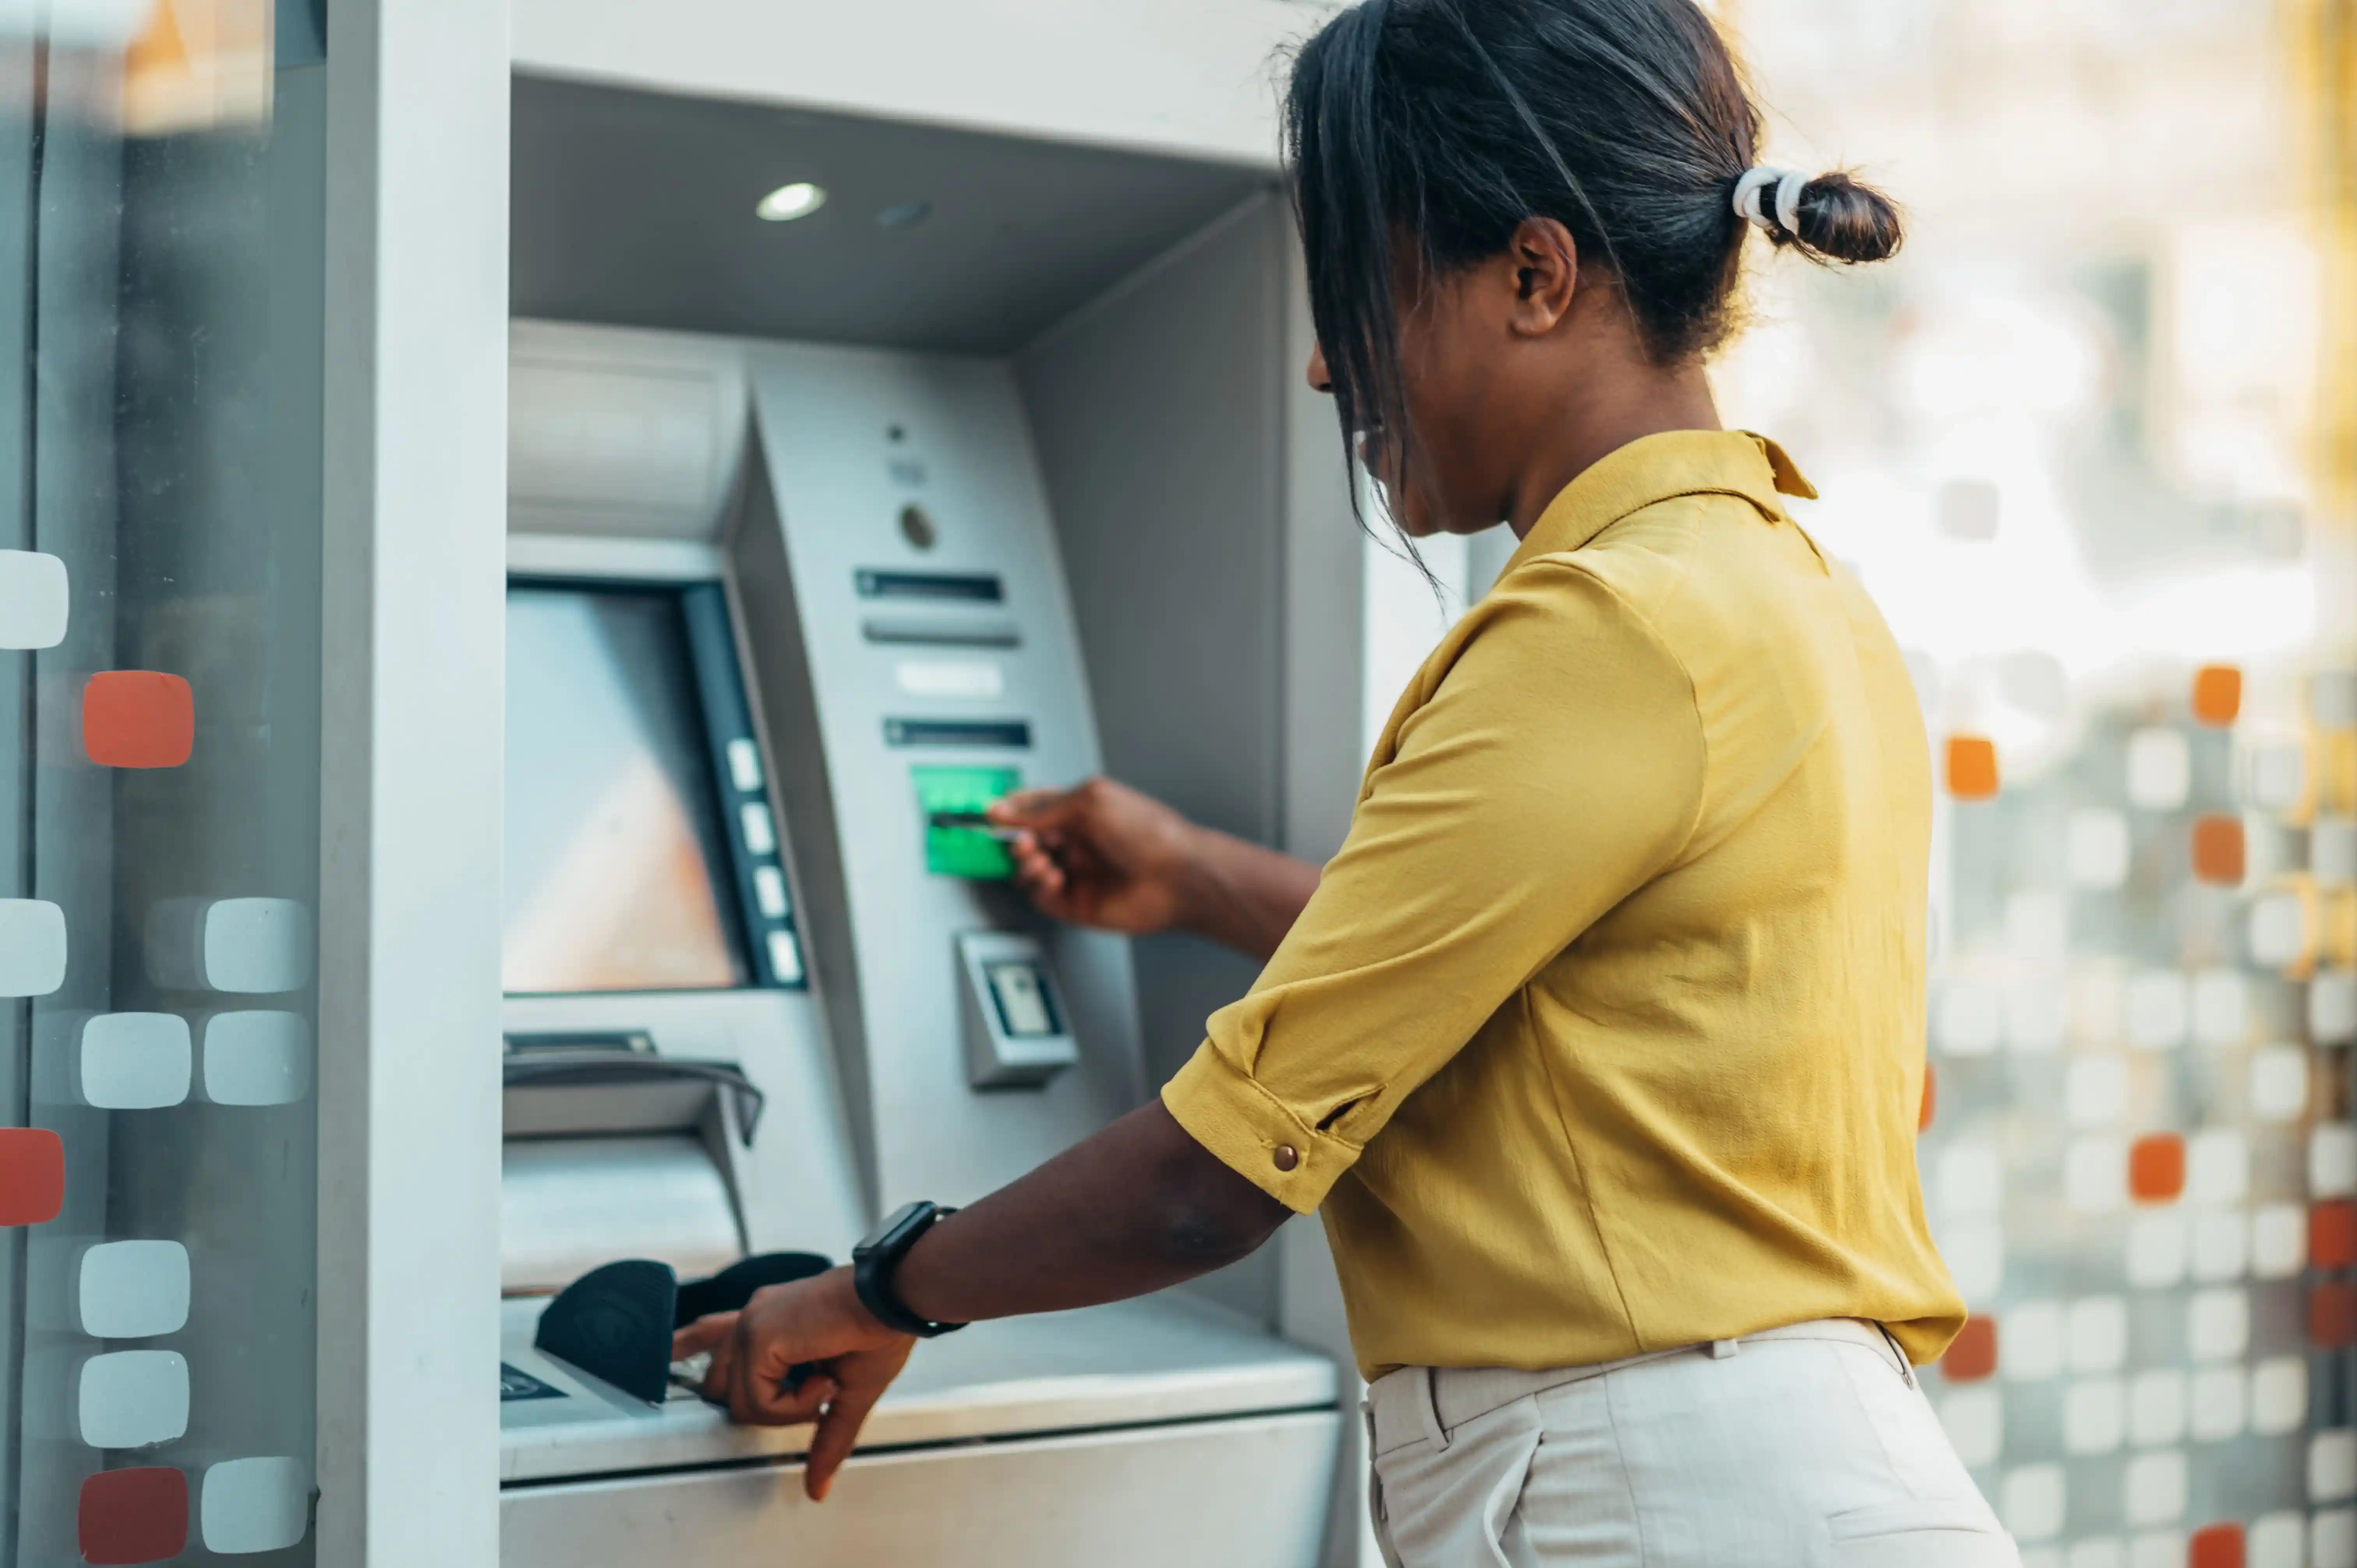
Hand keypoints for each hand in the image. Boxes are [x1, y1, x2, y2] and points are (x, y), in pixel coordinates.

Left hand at [671, 1266, 914, 1500]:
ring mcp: (752, 1326)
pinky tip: (822, 1382)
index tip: (667, 1356)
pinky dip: (793, 1405)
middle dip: (765, 1407)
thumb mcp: (846, 1395)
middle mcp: (753, 1319)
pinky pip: (757, 1399)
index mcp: (768, 1321)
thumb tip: (818, 1489)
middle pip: (720, 1386)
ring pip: (739, 1402)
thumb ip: (823, 1438)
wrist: (894, 1301)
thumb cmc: (877, 1334)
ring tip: (824, 1386)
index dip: (684, 1347)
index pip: (708, 1333)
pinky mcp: (760, 1336)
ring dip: (787, 1409)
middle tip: (813, 1395)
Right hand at [988, 779, 1206, 935]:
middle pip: (1026, 839)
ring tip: (1038, 858)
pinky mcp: (1076, 903)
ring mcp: (1076, 872)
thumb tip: (1002, 810)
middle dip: (1015, 838)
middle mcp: (1077, 842)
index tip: (990, 813)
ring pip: (1028, 869)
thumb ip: (1042, 808)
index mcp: (1082, 811)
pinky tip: (1052, 877)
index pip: (1034, 807)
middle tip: (1021, 839)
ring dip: (1024, 862)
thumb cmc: (1148, 831)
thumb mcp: (1090, 802)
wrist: (1178, 876)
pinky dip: (1037, 886)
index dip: (1010, 810)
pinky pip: (1040, 896)